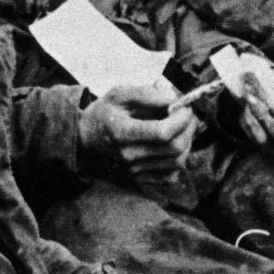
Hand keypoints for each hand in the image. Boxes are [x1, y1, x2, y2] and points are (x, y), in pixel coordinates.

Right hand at [78, 80, 196, 179]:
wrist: (84, 140)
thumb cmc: (103, 114)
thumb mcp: (118, 94)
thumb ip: (145, 94)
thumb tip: (172, 98)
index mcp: (121, 133)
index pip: (163, 132)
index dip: (181, 119)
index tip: (185, 107)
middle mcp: (128, 156)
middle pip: (174, 148)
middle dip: (189, 129)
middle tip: (188, 115)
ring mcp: (135, 171)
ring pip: (177, 163)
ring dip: (187, 143)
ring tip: (183, 128)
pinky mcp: (139, 180)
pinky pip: (170, 175)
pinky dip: (179, 159)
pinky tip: (173, 145)